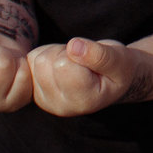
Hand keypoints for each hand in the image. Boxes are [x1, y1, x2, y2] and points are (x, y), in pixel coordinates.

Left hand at [28, 37, 152, 115]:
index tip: (94, 61)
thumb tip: (73, 46)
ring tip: (75, 63)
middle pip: (46, 63)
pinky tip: (64, 66)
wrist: (114, 79)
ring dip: (56, 54)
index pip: (63, 66)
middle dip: (65, 54)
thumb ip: (100, 56)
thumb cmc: (119, 68)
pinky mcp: (36, 92)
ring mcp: (46, 101)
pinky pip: (32, 60)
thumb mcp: (120, 60)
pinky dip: (48, 55)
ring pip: (38, 60)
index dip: (79, 53)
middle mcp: (61, 106)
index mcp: (84, 101)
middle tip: (84, 62)